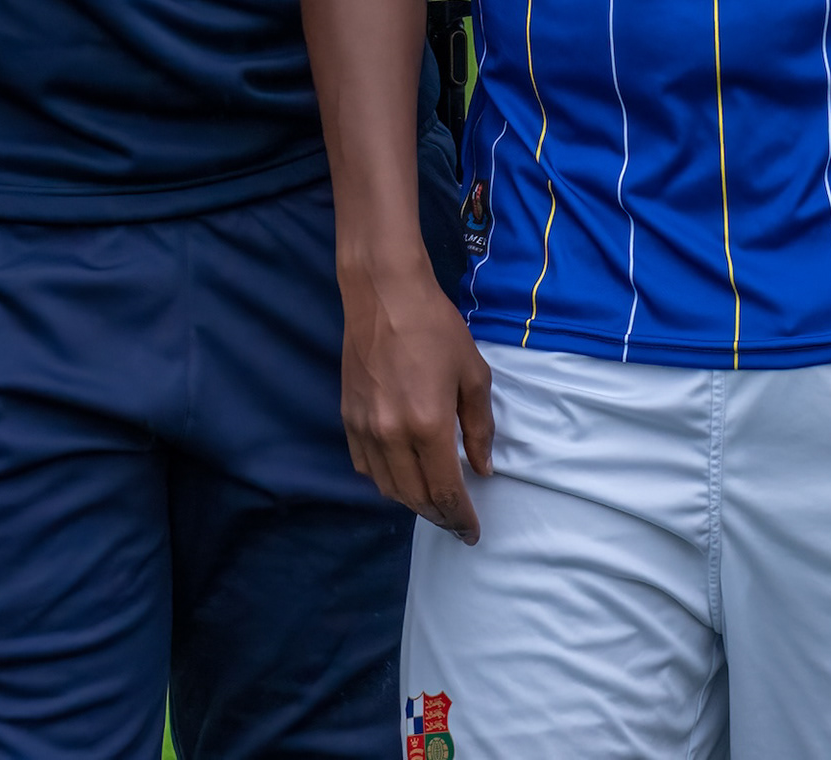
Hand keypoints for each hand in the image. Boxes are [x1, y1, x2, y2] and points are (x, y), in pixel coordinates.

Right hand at [337, 263, 492, 540]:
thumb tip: (482, 469)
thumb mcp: (473, 375)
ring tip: (435, 504)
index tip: (472, 532)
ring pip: (387, 487)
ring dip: (412, 502)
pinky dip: (387, 481)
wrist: (385, 298)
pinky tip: (404, 477)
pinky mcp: (348, 420)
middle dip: (439, 516)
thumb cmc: (437, 330)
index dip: (460, 517)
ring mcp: (364, 430)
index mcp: (427, 425)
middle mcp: (390, 436)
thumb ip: (479, 427)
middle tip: (458, 524)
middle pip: (413, 497)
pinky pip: (366, 467)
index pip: (444, 490)